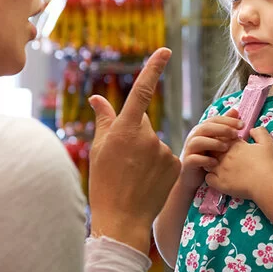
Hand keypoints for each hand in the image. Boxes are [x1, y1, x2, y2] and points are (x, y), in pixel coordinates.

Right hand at [87, 48, 180, 253]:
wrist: (122, 220)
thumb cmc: (104, 184)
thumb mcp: (98, 150)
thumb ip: (104, 120)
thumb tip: (96, 98)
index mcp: (124, 130)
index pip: (141, 91)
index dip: (154, 68)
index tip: (165, 51)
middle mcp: (147, 136)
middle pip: (142, 124)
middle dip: (133, 135)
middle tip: (122, 161)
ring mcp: (164, 151)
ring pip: (154, 143)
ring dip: (145, 154)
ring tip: (133, 176)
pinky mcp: (176, 165)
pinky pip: (166, 158)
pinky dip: (157, 167)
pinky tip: (147, 182)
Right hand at [180, 108, 242, 189]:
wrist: (193, 177)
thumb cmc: (208, 156)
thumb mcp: (218, 140)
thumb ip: (225, 126)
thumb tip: (235, 111)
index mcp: (202, 129)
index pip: (215, 119)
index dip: (228, 120)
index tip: (242, 125)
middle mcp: (194, 137)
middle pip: (206, 127)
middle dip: (222, 129)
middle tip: (236, 134)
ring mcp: (189, 149)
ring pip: (198, 141)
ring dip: (213, 143)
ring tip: (226, 147)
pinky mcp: (187, 162)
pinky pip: (194, 159)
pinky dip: (205, 160)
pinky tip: (216, 163)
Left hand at [205, 126, 272, 199]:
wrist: (266, 182)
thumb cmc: (268, 162)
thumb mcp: (268, 142)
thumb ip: (259, 132)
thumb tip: (252, 129)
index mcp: (235, 145)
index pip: (222, 138)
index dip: (224, 140)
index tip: (229, 145)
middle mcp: (225, 155)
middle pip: (212, 149)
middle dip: (215, 151)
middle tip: (222, 155)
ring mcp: (221, 169)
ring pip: (208, 163)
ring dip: (211, 163)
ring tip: (219, 167)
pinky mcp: (220, 183)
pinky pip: (208, 178)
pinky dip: (211, 178)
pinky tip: (217, 178)